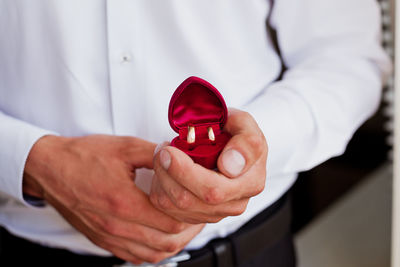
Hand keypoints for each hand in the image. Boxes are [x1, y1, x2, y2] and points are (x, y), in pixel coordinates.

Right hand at [24, 135, 203, 263]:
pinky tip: (160, 237)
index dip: (192, 215)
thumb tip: (180, 156)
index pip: (170, 221)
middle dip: (189, 231)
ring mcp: (108, 236)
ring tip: (184, 228)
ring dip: (173, 244)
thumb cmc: (82, 157)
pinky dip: (153, 250)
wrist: (49, 168)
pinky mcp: (102, 240)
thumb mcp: (124, 147)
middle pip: (166, 242)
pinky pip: (135, 257)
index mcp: (124, 202)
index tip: (200, 205)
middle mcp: (116, 226)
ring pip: (152, 254)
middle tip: (198, 217)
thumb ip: (155, 153)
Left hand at [150, 108, 266, 223]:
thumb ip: (246, 142)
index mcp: (250, 182)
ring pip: (175, 206)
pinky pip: (169, 210)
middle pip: (189, 201)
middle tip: (161, 151)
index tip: (170, 151)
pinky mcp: (200, 217)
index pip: (213, 189)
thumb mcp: (246, 124)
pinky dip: (160, 189)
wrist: (231, 145)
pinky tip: (165, 171)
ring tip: (162, 156)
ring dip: (161, 179)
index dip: (185, 172)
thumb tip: (229, 166)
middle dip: (167, 174)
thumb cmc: (236, 133)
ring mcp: (216, 213)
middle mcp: (235, 203)